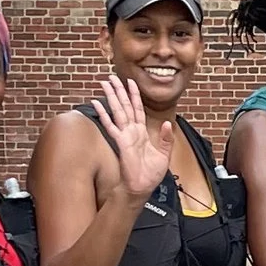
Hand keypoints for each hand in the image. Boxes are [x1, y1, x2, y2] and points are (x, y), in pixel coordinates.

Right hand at [96, 72, 172, 203]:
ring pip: (117, 111)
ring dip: (111, 96)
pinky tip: (96, 103)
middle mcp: (132, 131)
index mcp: (142, 133)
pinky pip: (111, 125)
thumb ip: (166, 139)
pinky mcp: (120, 142)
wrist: (142, 188)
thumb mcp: (164, 154)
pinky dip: (103, 114)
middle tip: (112, 77)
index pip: (138, 109)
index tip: (131, 82)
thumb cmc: (150, 174)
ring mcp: (125, 135)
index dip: (135, 95)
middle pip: (125, 106)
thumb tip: (169, 124)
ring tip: (104, 83)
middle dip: (119, 91)